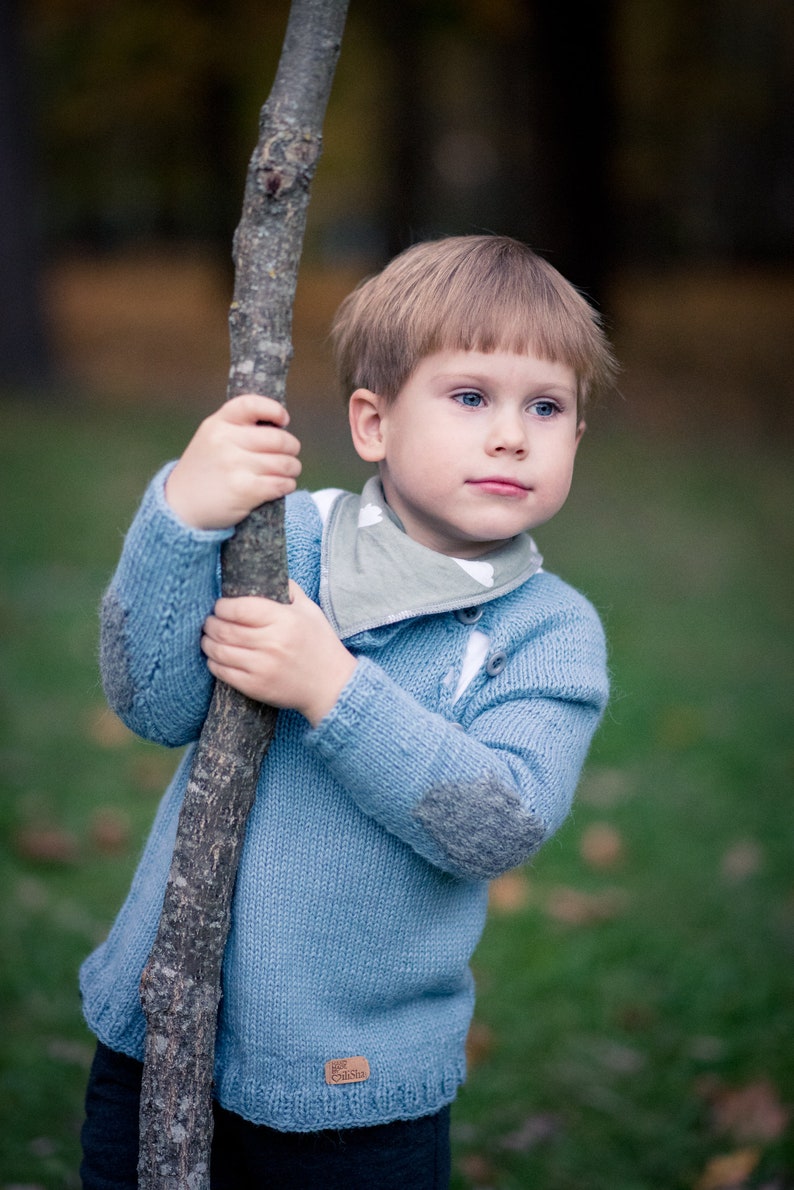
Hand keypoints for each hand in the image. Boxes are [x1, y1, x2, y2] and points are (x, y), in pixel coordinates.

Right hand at [165, 394, 301, 529]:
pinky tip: (282, 486)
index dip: (274, 410)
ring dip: (292, 469)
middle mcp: (225, 441)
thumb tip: (279, 427)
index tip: (283, 421)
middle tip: (290, 456)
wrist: (180, 506)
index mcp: (218, 423)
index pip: (252, 405)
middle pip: (278, 439)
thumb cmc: (204, 471)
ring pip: (284, 463)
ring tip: (287, 472)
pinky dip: (287, 485)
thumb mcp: (211, 438)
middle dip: (291, 448)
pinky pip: (281, 484)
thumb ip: (237, 428)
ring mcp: (234, 465)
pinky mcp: (244, 490)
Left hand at [201, 581, 357, 725]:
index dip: (222, 606)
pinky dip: (213, 663)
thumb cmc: (320, 644)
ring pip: (219, 651)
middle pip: (224, 629)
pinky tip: (216, 657)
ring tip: (208, 638)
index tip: (220, 606)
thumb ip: (289, 589)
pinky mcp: (256, 687)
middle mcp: (272, 643)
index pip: (239, 608)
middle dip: (210, 623)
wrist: (333, 685)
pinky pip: (223, 673)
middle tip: (210, 621)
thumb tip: (267, 571)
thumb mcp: (310, 610)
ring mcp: (262, 667)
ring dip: (208, 642)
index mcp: (284, 620)